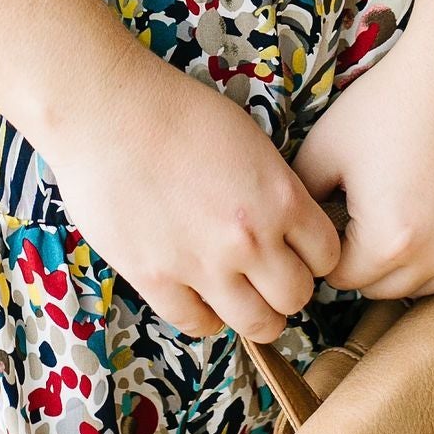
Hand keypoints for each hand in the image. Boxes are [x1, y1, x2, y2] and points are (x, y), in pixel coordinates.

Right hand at [46, 44, 342, 345]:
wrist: (106, 111)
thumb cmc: (174, 110)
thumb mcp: (248, 138)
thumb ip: (273, 189)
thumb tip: (281, 222)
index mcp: (280, 198)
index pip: (327, 256)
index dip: (313, 256)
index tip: (296, 251)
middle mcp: (250, 240)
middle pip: (296, 297)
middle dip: (287, 288)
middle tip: (267, 275)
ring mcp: (203, 266)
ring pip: (257, 324)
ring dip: (254, 312)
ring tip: (239, 294)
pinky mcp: (157, 280)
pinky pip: (198, 324)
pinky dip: (205, 315)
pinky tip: (199, 294)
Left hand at [290, 6, 433, 300]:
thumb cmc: (392, 99)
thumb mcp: (326, 146)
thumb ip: (305, 198)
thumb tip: (299, 227)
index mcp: (389, 242)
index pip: (343, 279)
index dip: (328, 251)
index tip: (330, 219)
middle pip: (385, 288)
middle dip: (364, 262)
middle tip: (359, 215)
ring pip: (429, 282)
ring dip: (407, 264)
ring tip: (396, 214)